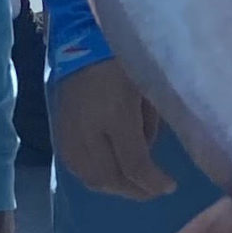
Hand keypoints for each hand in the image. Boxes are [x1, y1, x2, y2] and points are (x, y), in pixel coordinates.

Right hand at [51, 58, 173, 199]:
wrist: (81, 42)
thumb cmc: (121, 61)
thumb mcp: (146, 89)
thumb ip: (149, 124)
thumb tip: (149, 153)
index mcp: (116, 116)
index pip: (134, 164)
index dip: (154, 182)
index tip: (171, 186)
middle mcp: (89, 131)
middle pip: (111, 178)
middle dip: (136, 190)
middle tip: (154, 190)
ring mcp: (70, 135)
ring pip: (92, 178)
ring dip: (116, 187)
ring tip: (134, 186)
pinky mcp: (60, 135)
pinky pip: (77, 168)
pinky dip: (96, 178)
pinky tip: (110, 174)